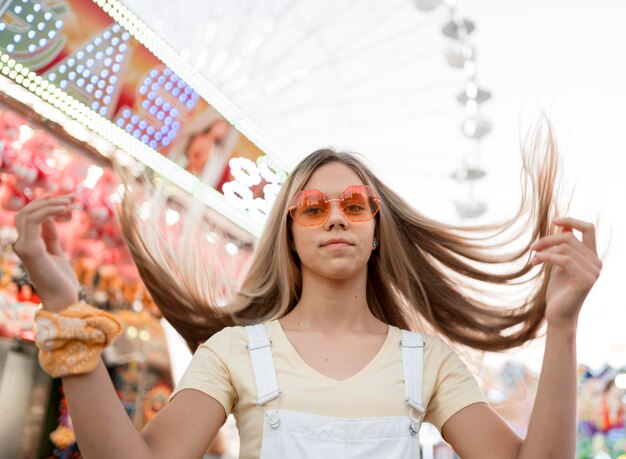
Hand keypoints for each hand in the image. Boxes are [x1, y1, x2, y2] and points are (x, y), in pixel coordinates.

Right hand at [14, 194, 78, 311]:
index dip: (42, 205)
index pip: (27, 218)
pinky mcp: (30, 250)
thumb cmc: (62, 280)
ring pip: (27, 214)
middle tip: (71, 197)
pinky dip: (47, 211)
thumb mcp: (57, 253)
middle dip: (48, 201)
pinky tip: (64, 208)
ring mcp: (23, 248)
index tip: (63, 198)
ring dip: (49, 204)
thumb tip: (49, 219)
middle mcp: (21, 245)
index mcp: (27, 246)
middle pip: (25, 213)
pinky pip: (32, 222)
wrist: (64, 300)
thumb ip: (50, 237)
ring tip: (70, 201)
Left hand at [530, 217, 601, 329]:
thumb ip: (564, 246)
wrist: (558, 315)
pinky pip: (565, 260)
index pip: (589, 229)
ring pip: (566, 248)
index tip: (553, 221)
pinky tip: (536, 261)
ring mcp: (593, 272)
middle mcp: (596, 263)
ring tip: (533, 259)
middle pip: (571, 237)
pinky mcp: (586, 280)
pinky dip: (548, 257)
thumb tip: (563, 225)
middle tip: (533, 247)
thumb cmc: (558, 291)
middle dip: (548, 239)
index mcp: (592, 257)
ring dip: (545, 250)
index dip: (572, 221)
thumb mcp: (559, 264)